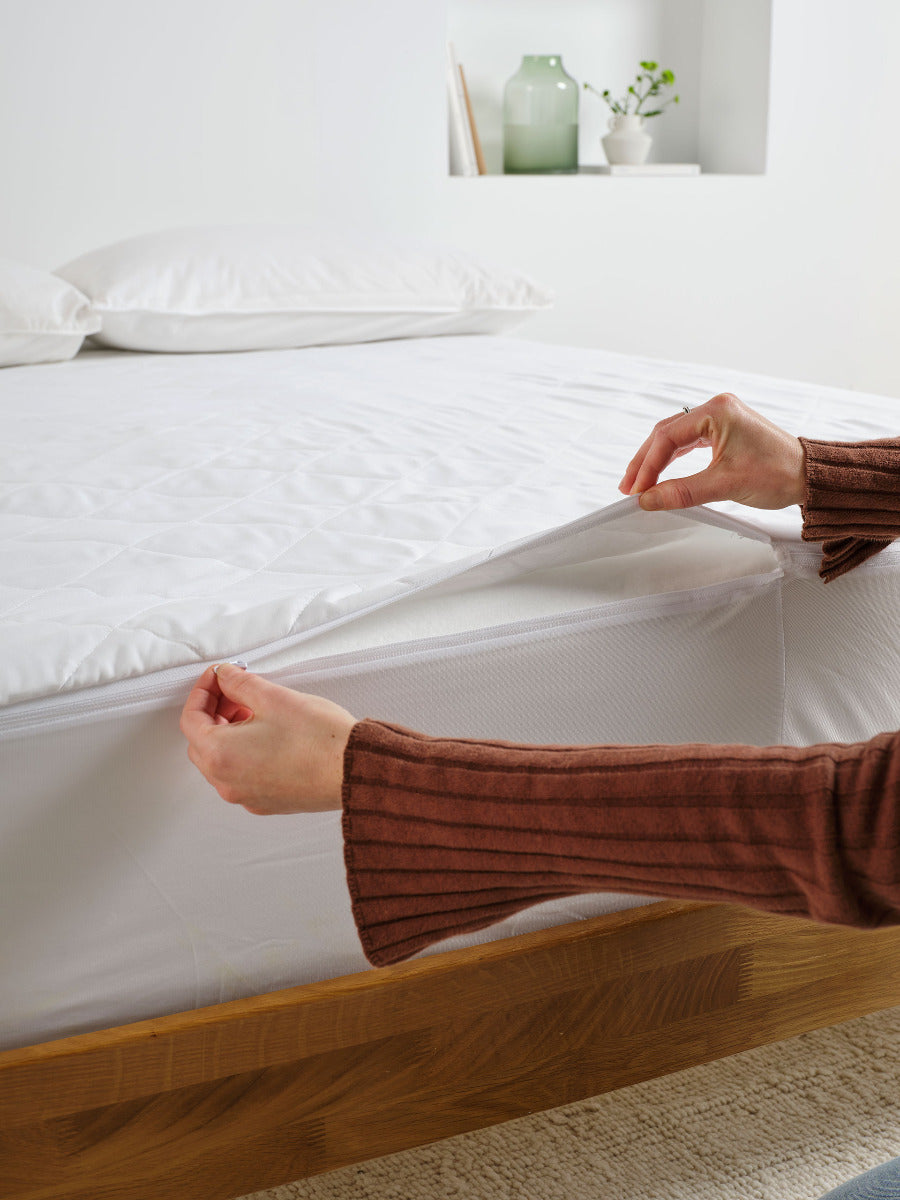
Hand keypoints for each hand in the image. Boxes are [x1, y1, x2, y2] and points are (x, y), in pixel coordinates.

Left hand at [179, 663, 355, 813]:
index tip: (218, 676)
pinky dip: (244, 752)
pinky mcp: (266, 802)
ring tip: (255, 710)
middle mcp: (227, 782)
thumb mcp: (274, 697)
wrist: (356, 771)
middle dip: (214, 711)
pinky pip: (241, 774)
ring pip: (220, 760)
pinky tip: (267, 734)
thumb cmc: (321, 740)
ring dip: (228, 732)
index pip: (191, 718)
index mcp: (220, 755)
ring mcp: (246, 796)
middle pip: (201, 741)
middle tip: (234, 690)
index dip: (202, 690)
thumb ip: (239, 683)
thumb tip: (225, 677)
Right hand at [619, 392, 805, 511]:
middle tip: (627, 487)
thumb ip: (682, 491)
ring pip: (675, 438)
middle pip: (666, 433)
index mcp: (717, 411)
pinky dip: (672, 459)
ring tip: (638, 483)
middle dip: (645, 462)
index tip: (636, 490)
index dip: (648, 466)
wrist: (809, 476)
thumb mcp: (724, 485)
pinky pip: (689, 443)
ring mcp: (721, 419)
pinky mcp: (724, 431)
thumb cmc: (778, 473)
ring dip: (656, 461)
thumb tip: (648, 500)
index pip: (668, 437)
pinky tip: (660, 474)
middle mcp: (717, 408)